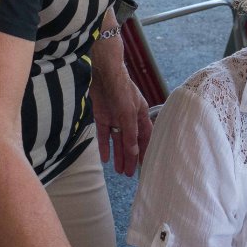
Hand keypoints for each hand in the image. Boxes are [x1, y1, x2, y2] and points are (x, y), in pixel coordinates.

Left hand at [91, 32, 150, 176]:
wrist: (102, 71)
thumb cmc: (121, 88)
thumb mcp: (128, 112)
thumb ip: (130, 132)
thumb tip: (133, 151)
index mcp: (140, 115)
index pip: (145, 137)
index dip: (144, 151)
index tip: (144, 166)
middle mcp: (128, 118)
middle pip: (130, 142)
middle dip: (130, 158)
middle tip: (129, 174)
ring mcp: (115, 117)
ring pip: (117, 140)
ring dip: (118, 155)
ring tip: (119, 171)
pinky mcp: (101, 116)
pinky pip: (104, 135)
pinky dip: (105, 146)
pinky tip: (105, 158)